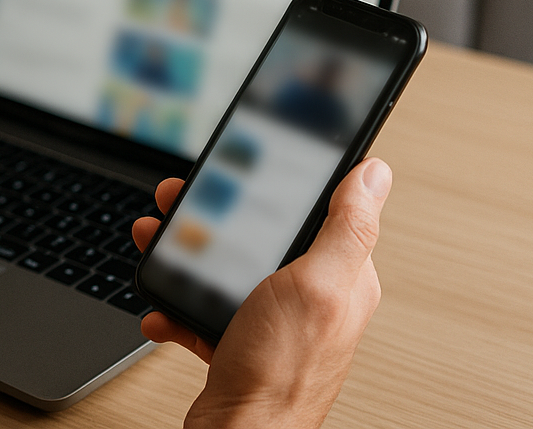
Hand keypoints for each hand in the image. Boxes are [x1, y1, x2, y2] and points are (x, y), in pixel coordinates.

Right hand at [131, 158, 391, 428]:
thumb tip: (375, 172)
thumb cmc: (281, 371)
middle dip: (212, 213)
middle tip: (178, 201)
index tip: (241, 161)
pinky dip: (176, 304)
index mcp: (339, 277)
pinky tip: (165, 307)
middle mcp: (308, 297)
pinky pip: (201, 308)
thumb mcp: (318, 285)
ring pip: (222, 266)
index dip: (276, 181)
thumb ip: (347, 227)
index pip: (317, 209)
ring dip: (183, 250)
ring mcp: (271, 321)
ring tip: (157, 241)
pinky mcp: (237, 342)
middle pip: (258, 233)